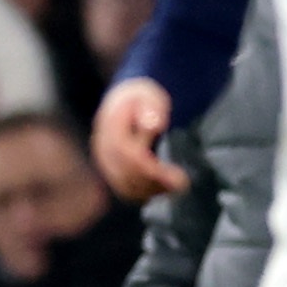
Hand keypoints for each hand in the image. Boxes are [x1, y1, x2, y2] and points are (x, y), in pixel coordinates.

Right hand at [92, 80, 186, 202]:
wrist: (125, 100)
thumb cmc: (141, 98)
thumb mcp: (149, 94)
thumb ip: (152, 108)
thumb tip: (154, 124)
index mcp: (110, 126)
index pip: (124, 153)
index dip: (148, 166)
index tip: (173, 173)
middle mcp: (103, 147)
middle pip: (124, 173)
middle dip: (154, 181)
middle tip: (182, 183)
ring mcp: (106, 160)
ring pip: (124, 185)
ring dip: (151, 189)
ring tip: (179, 185)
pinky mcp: (113, 170)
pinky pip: (126, 188)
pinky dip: (145, 192)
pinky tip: (166, 189)